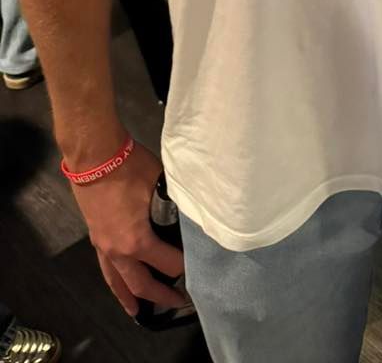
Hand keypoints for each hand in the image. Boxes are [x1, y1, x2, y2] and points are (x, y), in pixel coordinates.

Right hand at [70, 139, 185, 317]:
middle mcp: (119, 251)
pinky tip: (118, 284)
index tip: (199, 267)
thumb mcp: (161, 184)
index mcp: (137, 240)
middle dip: (161, 296)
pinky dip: (114, 282)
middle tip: (178, 303)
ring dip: (130, 297)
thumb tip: (189, 217)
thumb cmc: (131, 168)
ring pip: (118, 281)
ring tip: (139, 312)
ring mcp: (104, 247)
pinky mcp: (95, 239)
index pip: (167, 263)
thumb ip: (174, 207)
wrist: (95, 157)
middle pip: (141, 283)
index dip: (185, 266)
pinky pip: (105, 269)